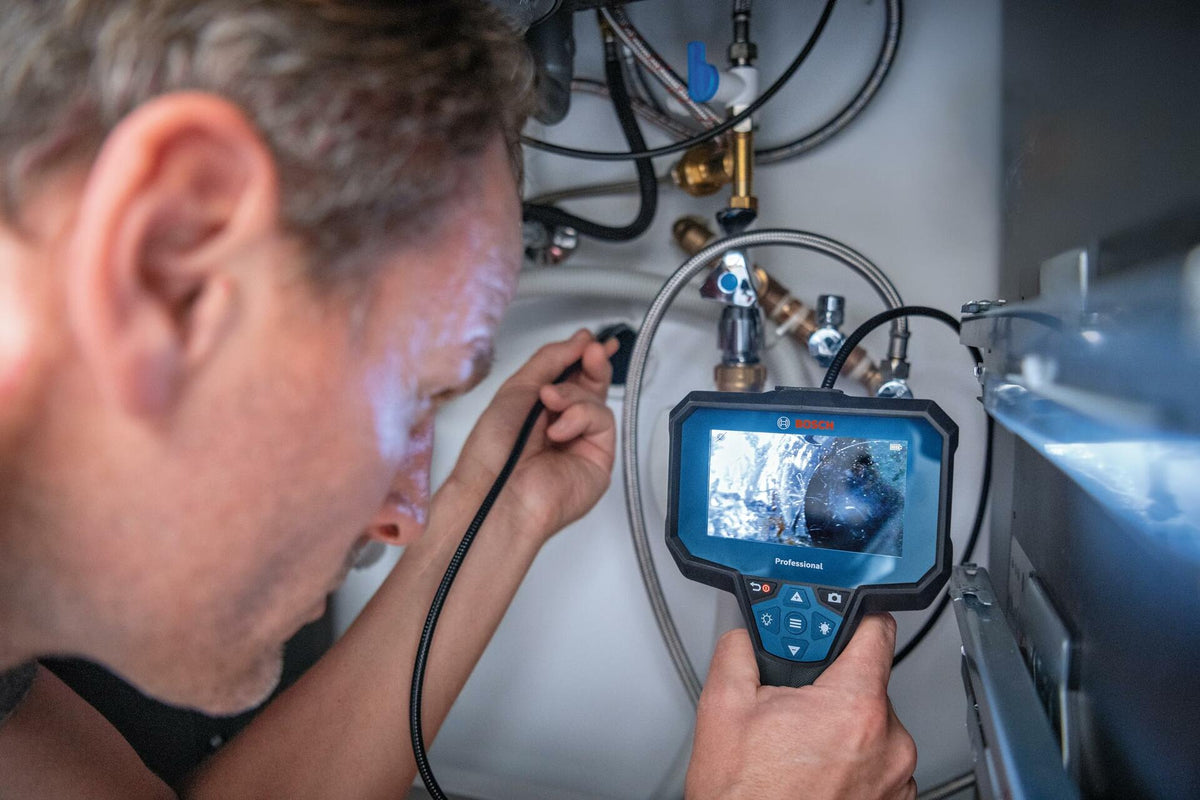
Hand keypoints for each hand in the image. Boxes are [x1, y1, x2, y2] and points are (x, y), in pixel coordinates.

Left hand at [445, 329, 618, 541]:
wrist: (497, 492)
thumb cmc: (493, 450)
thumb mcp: (517, 389)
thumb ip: (550, 360)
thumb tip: (579, 341)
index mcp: (539, 408)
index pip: (569, 376)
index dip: (581, 356)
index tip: (590, 341)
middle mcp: (562, 425)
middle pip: (590, 387)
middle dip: (592, 365)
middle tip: (592, 352)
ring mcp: (582, 443)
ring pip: (597, 400)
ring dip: (574, 395)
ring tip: (551, 402)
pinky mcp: (599, 460)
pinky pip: (603, 422)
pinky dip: (581, 417)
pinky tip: (559, 430)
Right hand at [686, 614, 917, 799]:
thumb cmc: (744, 797)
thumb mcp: (723, 706)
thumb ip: (740, 651)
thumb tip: (747, 634)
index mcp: (853, 706)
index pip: (875, 630)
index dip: (849, 618)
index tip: (832, 622)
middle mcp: (889, 741)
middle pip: (867, 682)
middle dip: (829, 686)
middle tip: (792, 704)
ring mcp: (896, 777)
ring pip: (872, 724)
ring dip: (841, 727)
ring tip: (798, 746)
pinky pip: (878, 761)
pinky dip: (852, 760)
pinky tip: (816, 770)